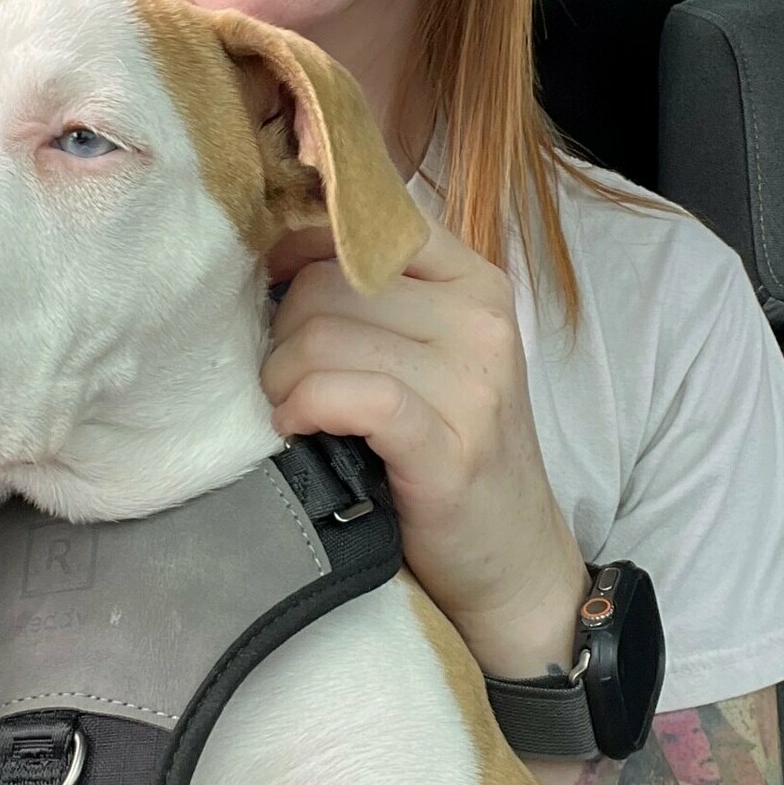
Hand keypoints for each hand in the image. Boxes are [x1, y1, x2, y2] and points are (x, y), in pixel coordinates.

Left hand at [262, 218, 589, 668]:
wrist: (513, 560)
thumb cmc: (453, 452)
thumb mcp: (433, 356)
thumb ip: (378, 300)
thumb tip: (279, 252)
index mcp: (476, 282)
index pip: (372, 224)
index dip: (301, 244)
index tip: (270, 282)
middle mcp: (482, 320)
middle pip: (330, 282)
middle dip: (282, 329)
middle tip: (281, 378)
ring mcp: (473, 382)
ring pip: (328, 335)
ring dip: (283, 376)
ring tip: (287, 408)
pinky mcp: (450, 446)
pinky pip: (354, 395)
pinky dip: (305, 406)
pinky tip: (295, 427)